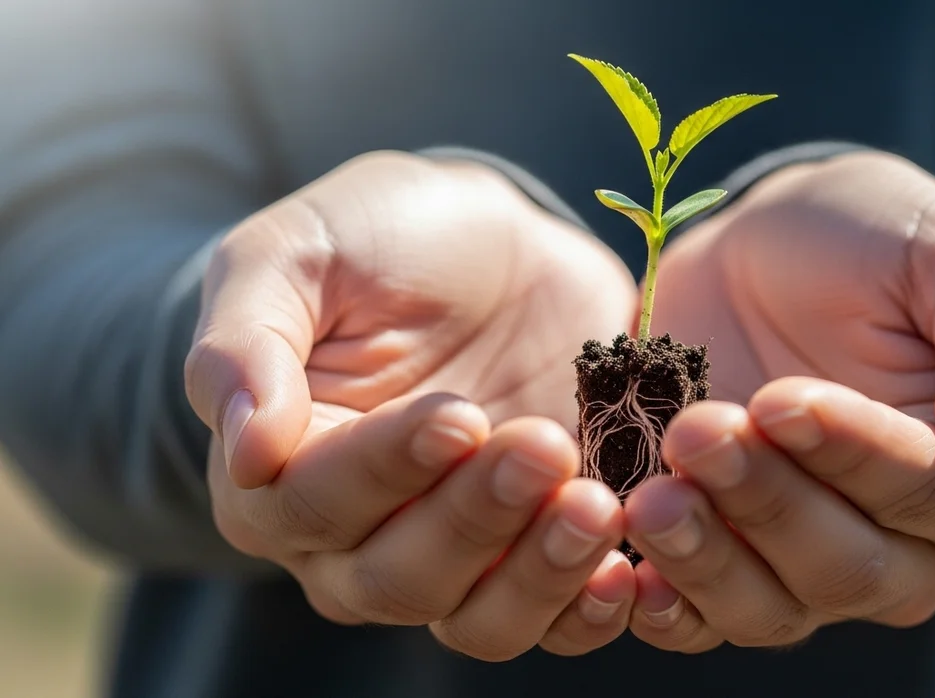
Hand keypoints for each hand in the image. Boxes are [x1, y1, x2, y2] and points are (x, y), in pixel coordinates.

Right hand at [184, 152, 638, 659]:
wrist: (494, 246)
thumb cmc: (379, 238)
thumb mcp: (297, 252)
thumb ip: (246, 341)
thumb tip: (245, 447)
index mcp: (279, 471)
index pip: (313, 504)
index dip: (387, 471)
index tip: (459, 415)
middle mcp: (356, 540)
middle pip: (399, 578)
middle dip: (476, 520)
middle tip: (542, 447)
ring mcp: (456, 555)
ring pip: (478, 620)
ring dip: (539, 575)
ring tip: (597, 505)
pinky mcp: (536, 552)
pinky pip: (555, 622)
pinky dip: (590, 610)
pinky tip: (630, 572)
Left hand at [624, 151, 934, 649]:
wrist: (773, 245)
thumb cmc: (879, 241)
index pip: (926, 492)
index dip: (852, 455)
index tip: (781, 400)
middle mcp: (905, 547)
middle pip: (846, 565)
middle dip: (767, 503)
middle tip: (697, 433)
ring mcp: (808, 566)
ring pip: (770, 608)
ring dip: (705, 560)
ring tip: (650, 497)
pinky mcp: (726, 560)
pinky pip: (700, 621)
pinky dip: (664, 608)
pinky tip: (625, 572)